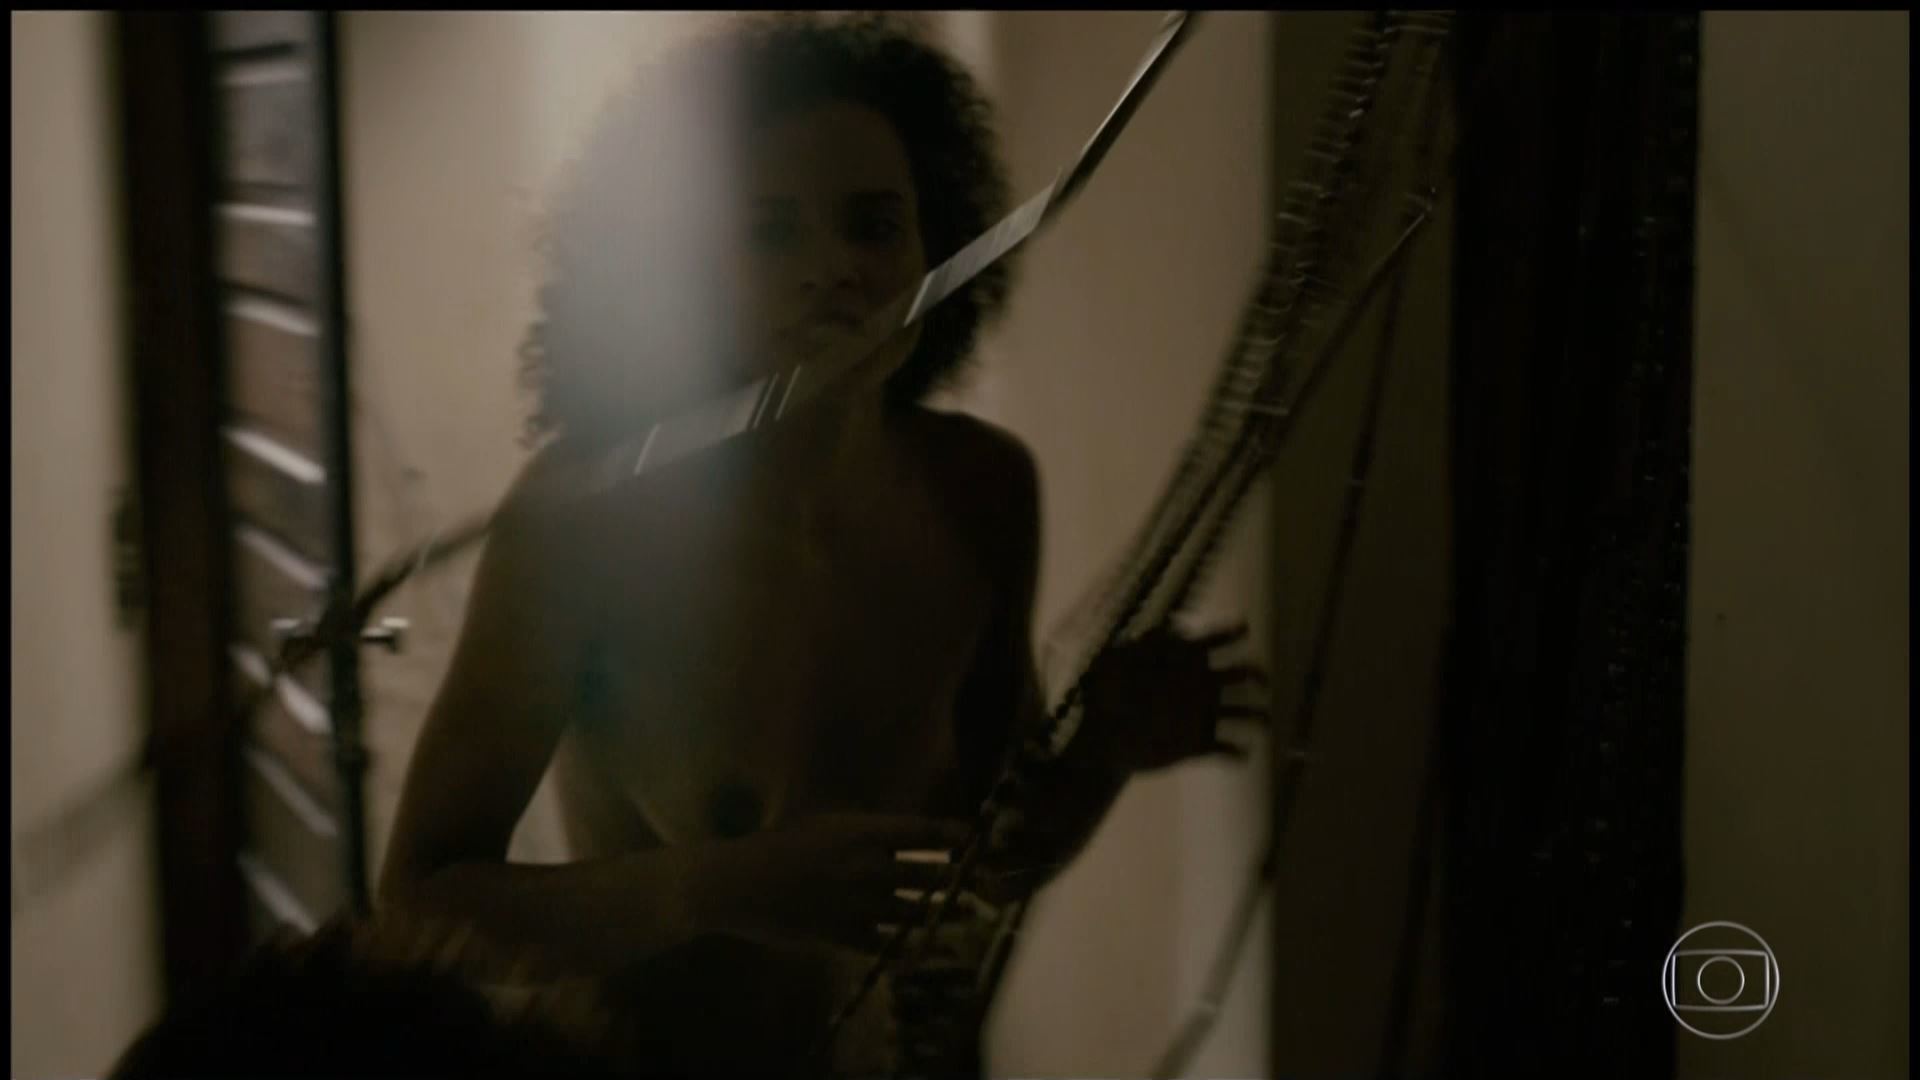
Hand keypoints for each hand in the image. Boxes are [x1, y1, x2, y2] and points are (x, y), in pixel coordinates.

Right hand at [699, 812, 973, 955]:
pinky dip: (906, 951)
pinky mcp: (846, 935)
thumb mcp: (824, 819)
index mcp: (866, 833)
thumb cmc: (779, 842)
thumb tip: (894, 827)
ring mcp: (861, 905)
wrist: (743, 884)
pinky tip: (923, 953)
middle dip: (962, 879)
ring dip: (944, 914)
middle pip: (933, 875)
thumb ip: (862, 825)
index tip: (978, 837)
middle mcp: (872, 868)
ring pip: (917, 912)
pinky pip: (887, 947)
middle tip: (985, 881)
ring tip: (968, 915)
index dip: (957, 835)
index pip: (926, 832)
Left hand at [1075, 617, 1270, 774]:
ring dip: (1256, 715)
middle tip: (1259, 679)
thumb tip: (1167, 629)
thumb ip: (1134, 647)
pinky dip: (1237, 752)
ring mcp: (1201, 717)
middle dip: (1253, 673)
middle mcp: (1198, 688)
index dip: (1230, 632)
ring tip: (1262, 722)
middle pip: (1238, 673)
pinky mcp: (1198, 746)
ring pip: (1242, 711)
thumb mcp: (1108, 668)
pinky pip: (1226, 749)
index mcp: (1181, 665)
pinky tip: (1240, 753)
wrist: (1100, 742)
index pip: (1212, 642)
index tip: (1243, 628)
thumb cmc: (1101, 699)